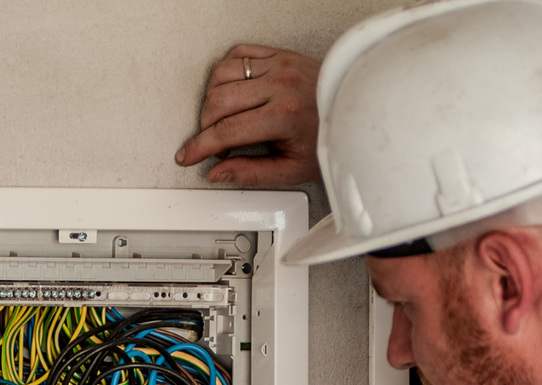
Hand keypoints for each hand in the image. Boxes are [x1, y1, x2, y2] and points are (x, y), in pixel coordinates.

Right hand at [175, 44, 321, 185]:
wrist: (353, 111)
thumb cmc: (327, 138)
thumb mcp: (292, 168)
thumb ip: (251, 173)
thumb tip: (218, 173)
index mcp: (284, 115)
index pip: (227, 131)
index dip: (200, 146)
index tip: (187, 154)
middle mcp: (280, 84)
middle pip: (218, 101)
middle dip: (205, 126)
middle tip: (212, 142)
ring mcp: (279, 65)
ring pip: (221, 74)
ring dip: (211, 98)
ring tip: (221, 117)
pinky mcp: (279, 54)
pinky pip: (237, 54)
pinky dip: (225, 72)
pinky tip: (230, 90)